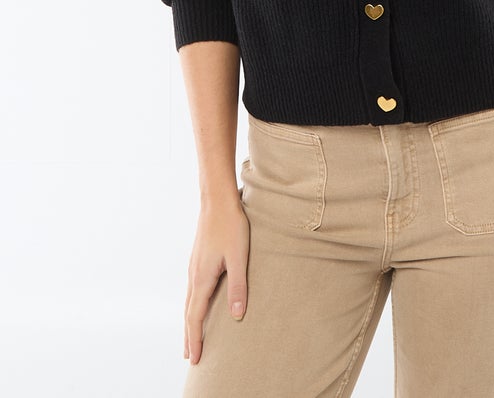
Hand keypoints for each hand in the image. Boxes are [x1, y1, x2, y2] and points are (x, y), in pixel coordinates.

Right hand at [184, 197, 249, 364]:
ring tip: (191, 335)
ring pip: (189, 301)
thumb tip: (237, 316)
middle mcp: (194, 275)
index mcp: (202, 278)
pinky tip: (199, 303)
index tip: (195, 359)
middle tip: (190, 357)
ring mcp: (194, 266)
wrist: (217, 200)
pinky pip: (192, 289)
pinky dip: (192, 305)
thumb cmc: (231, 226)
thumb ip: (238, 286)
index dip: (195, 339)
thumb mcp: (239, 257)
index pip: (195, 317)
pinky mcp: (198, 258)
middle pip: (188, 312)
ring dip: (189, 321)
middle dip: (189, 335)